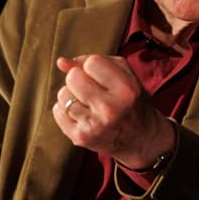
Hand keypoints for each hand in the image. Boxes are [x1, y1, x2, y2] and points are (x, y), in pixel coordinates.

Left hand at [52, 54, 173, 168]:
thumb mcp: (126, 75)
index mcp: (126, 89)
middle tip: (92, 89)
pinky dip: (65, 110)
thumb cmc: (131, 100)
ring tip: (87, 102)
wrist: (141, 138)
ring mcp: (94, 125)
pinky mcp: (81, 137)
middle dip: (79, 79)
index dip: (94, 67)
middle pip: (73, 77)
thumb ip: (96, 61)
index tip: (102, 77)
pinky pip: (57, 111)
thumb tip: (61, 62)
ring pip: (63, 94)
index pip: (92, 63)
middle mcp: (110, 108)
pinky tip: (80, 114)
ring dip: (71, 95)